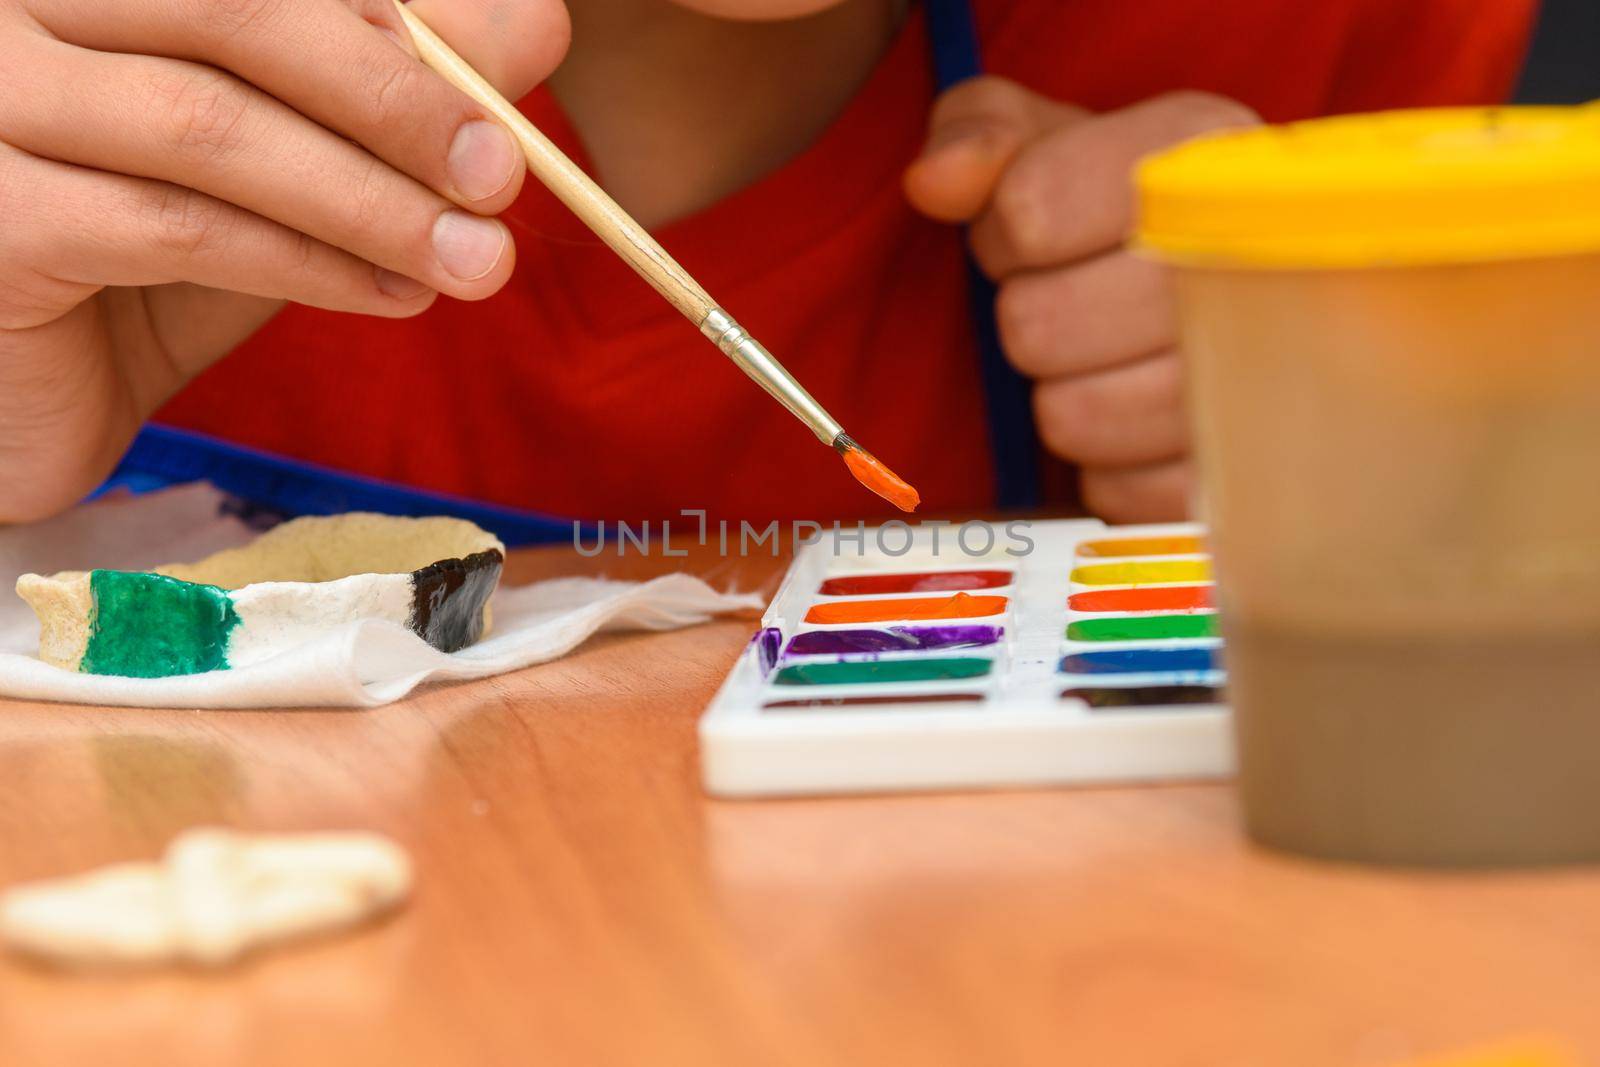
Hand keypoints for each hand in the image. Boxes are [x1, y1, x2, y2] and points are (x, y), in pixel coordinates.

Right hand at [0, 0, 568, 521]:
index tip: (516, 93)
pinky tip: (395, 295)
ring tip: (475, 260)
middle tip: (502, 177)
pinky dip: (307, 263)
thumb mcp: (291, 156)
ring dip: (369, 200)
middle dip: (395, 100)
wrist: (34, 386)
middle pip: (237, 11)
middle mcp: (20, 3)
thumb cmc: (159, 245)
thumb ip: (394, 89)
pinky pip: (176, 227)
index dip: (398, 26)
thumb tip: (537, 21)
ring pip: (211, 127)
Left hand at [904, 77, 1256, 522]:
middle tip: (1065, 305)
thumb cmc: (1111, 209)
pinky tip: (1135, 420)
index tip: (1029, 234)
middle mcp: (1255, 250)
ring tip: (1103, 361)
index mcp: (1199, 148)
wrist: (1226, 287)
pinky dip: (1106, 466)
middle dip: (1028, 320)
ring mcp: (1269, 370)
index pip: (1029, 211)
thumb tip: (936, 182)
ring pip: (1073, 416)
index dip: (1000, 234)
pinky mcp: (1250, 468)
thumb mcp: (1042, 140)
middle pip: (1040, 326)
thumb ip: (980, 133)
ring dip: (1063, 395)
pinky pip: (1117, 491)